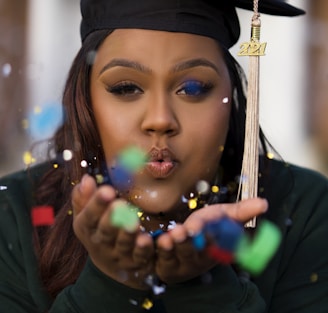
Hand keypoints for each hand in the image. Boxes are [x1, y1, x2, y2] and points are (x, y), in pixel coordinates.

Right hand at [72, 174, 154, 289]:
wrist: (109, 264)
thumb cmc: (98, 230)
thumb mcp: (86, 216)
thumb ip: (84, 198)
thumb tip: (87, 178)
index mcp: (89, 229)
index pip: (89, 217)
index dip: (96, 205)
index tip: (107, 190)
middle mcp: (103, 244)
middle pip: (106, 233)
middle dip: (112, 219)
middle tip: (120, 205)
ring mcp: (121, 256)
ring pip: (125, 246)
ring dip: (129, 235)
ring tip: (135, 223)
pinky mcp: (139, 263)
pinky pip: (145, 257)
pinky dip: (150, 249)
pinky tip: (157, 239)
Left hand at [155, 198, 267, 283]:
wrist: (186, 244)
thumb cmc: (208, 228)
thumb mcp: (224, 218)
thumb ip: (241, 212)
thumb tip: (264, 203)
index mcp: (215, 249)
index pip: (215, 245)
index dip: (211, 237)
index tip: (207, 228)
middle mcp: (197, 258)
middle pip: (192, 252)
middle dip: (188, 242)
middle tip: (184, 231)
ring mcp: (178, 261)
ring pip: (174, 255)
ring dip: (171, 246)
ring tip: (169, 236)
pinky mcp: (162, 261)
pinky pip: (156, 256)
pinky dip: (150, 248)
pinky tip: (146, 239)